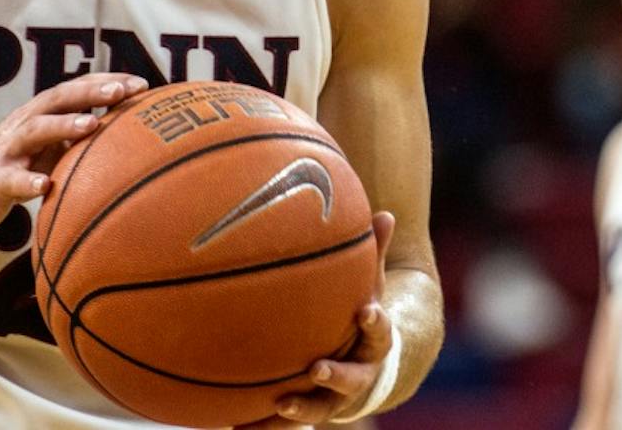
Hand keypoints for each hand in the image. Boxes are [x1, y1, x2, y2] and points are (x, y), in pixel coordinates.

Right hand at [0, 73, 147, 228]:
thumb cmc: (16, 162)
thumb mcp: (49, 145)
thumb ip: (80, 135)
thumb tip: (131, 131)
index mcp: (42, 113)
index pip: (78, 89)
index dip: (108, 84)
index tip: (142, 84)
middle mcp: (25, 123)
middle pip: (59, 100)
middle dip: (91, 93)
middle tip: (122, 92)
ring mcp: (9, 150)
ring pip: (36, 131)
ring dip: (64, 126)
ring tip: (91, 125)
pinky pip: (12, 180)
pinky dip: (29, 182)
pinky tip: (46, 186)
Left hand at [235, 212, 397, 428]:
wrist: (365, 367)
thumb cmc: (359, 316)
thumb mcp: (371, 287)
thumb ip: (375, 254)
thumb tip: (384, 213)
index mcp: (374, 344)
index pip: (380, 333)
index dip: (376, 323)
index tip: (366, 311)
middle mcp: (358, 375)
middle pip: (353, 380)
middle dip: (336, 375)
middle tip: (317, 368)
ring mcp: (334, 399)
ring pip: (320, 409)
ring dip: (302, 409)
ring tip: (280, 404)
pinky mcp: (310, 410)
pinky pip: (286, 423)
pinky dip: (265, 425)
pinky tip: (236, 426)